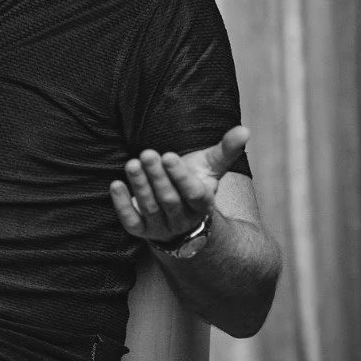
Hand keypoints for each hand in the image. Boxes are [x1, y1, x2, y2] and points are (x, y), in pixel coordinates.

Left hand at [108, 125, 248, 243]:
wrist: (180, 216)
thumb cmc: (195, 183)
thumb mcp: (210, 168)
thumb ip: (226, 150)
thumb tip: (245, 129)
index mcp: (202, 203)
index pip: (193, 193)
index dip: (180, 177)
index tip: (169, 155)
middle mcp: (183, 219)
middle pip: (170, 199)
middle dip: (158, 177)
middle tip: (147, 153)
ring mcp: (162, 227)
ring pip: (150, 208)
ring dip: (140, 186)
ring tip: (132, 164)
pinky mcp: (142, 230)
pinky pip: (131, 221)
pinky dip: (122, 205)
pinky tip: (115, 185)